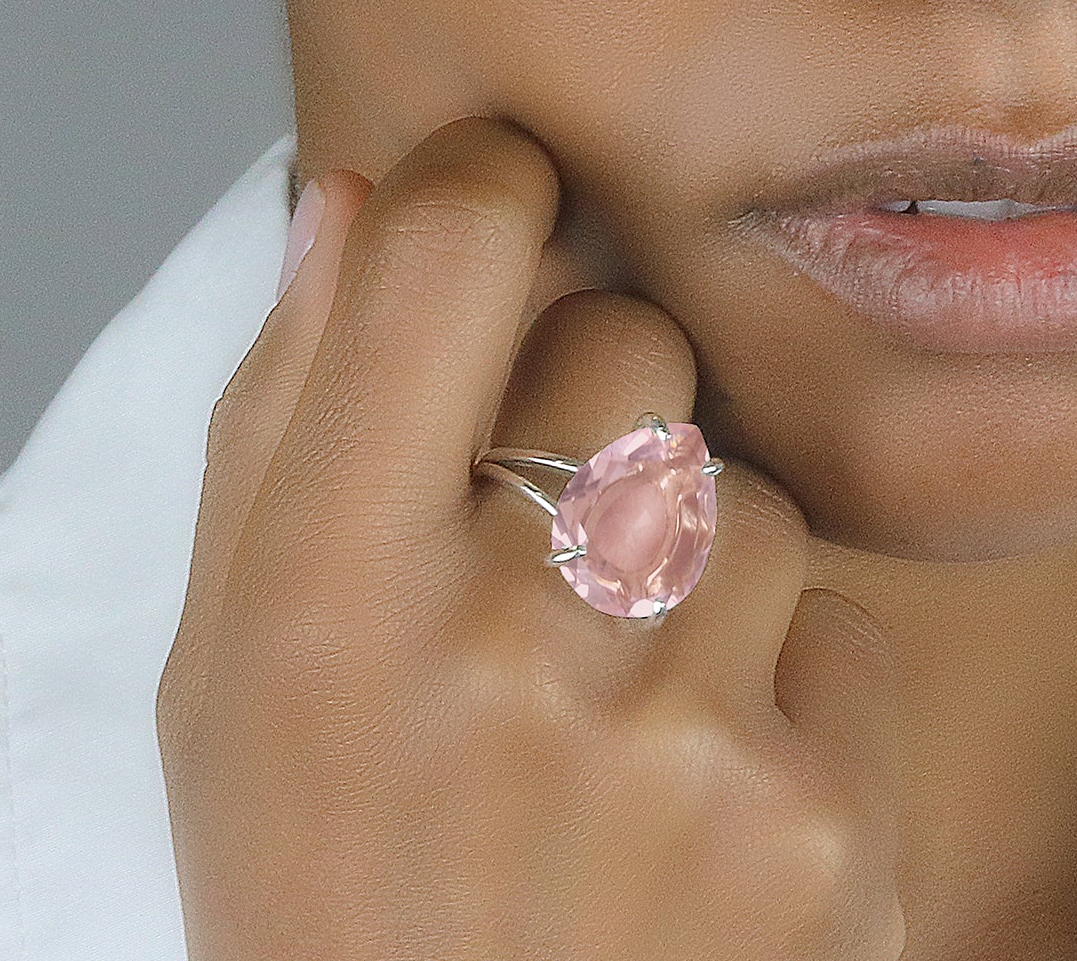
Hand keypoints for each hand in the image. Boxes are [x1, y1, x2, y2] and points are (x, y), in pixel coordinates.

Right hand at [160, 118, 903, 960]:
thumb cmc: (329, 908)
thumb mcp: (226, 681)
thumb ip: (279, 422)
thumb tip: (354, 195)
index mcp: (322, 590)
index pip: (447, 247)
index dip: (490, 187)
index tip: (504, 208)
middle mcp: (498, 639)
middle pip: (630, 340)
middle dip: (601, 409)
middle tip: (547, 552)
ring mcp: (674, 730)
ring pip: (758, 491)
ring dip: (706, 574)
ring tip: (617, 727)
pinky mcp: (820, 820)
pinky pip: (850, 631)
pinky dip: (795, 700)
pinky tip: (702, 813)